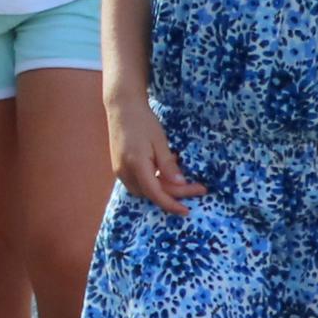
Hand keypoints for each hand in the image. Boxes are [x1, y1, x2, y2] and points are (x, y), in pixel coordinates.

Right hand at [110, 92, 202, 208]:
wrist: (121, 107)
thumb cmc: (143, 121)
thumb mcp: (160, 141)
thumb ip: (168, 165)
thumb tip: (180, 184)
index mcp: (136, 165)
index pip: (156, 193)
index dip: (172, 204)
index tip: (188, 210)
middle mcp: (124, 172)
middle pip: (151, 193)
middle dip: (174, 194)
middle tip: (197, 187)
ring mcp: (120, 170)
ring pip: (144, 190)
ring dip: (163, 188)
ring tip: (179, 174)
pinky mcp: (119, 167)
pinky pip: (139, 182)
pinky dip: (154, 181)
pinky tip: (163, 168)